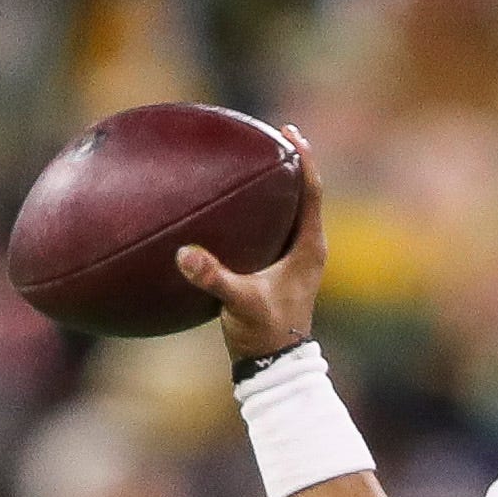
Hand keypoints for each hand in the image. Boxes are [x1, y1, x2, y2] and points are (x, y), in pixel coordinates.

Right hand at [178, 125, 329, 362]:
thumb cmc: (264, 334)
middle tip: (269, 130)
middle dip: (286, 162)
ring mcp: (293, 258)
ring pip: (287, 209)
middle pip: (302, 193)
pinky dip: (257, 206)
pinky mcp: (278, 267)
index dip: (302, 160)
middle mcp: (306, 248)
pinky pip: (270, 225)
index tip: (288, 132)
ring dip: (274, 183)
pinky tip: (230, 199)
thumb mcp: (239, 304)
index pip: (311, 192)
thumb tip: (186, 255)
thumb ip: (216, 279)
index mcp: (308, 248)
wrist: (273, 366)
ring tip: (250, 154)